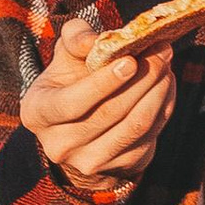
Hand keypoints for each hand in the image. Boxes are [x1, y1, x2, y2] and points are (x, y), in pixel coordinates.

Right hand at [20, 8, 178, 193]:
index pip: (71, 103)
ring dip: (157, 92)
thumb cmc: (72, 79)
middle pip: (109, 113)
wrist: (79, 126)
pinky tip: (166, 86)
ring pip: (134, 127)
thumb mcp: (65, 55)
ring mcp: (89, 161)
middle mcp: (59, 144)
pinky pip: (149, 137)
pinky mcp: (120, 168)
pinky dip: (163, 108)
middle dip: (141, 79)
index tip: (130, 60)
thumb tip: (96, 40)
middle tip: (162, 52)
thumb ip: (76, 37)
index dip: (103, 83)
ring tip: (166, 65)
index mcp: (38, 113)